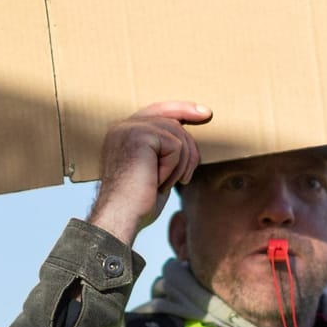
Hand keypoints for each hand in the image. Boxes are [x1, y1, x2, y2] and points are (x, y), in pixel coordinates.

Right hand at [86, 101, 211, 247]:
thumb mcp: (154, 169)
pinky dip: (173, 168)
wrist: (121, 217)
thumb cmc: (137, 203)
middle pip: (173, 121)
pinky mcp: (139, 136)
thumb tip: (188, 135)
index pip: (158, 110)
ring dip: (180, 165)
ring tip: (164, 183)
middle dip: (189, 149)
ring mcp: (129, 128)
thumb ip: (164, 149)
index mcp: (123, 132)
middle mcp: (123, 126)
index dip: (183, 110)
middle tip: (185, 178)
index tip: (206, 113)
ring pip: (178, 134)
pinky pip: (175, 146)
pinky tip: (157, 182)